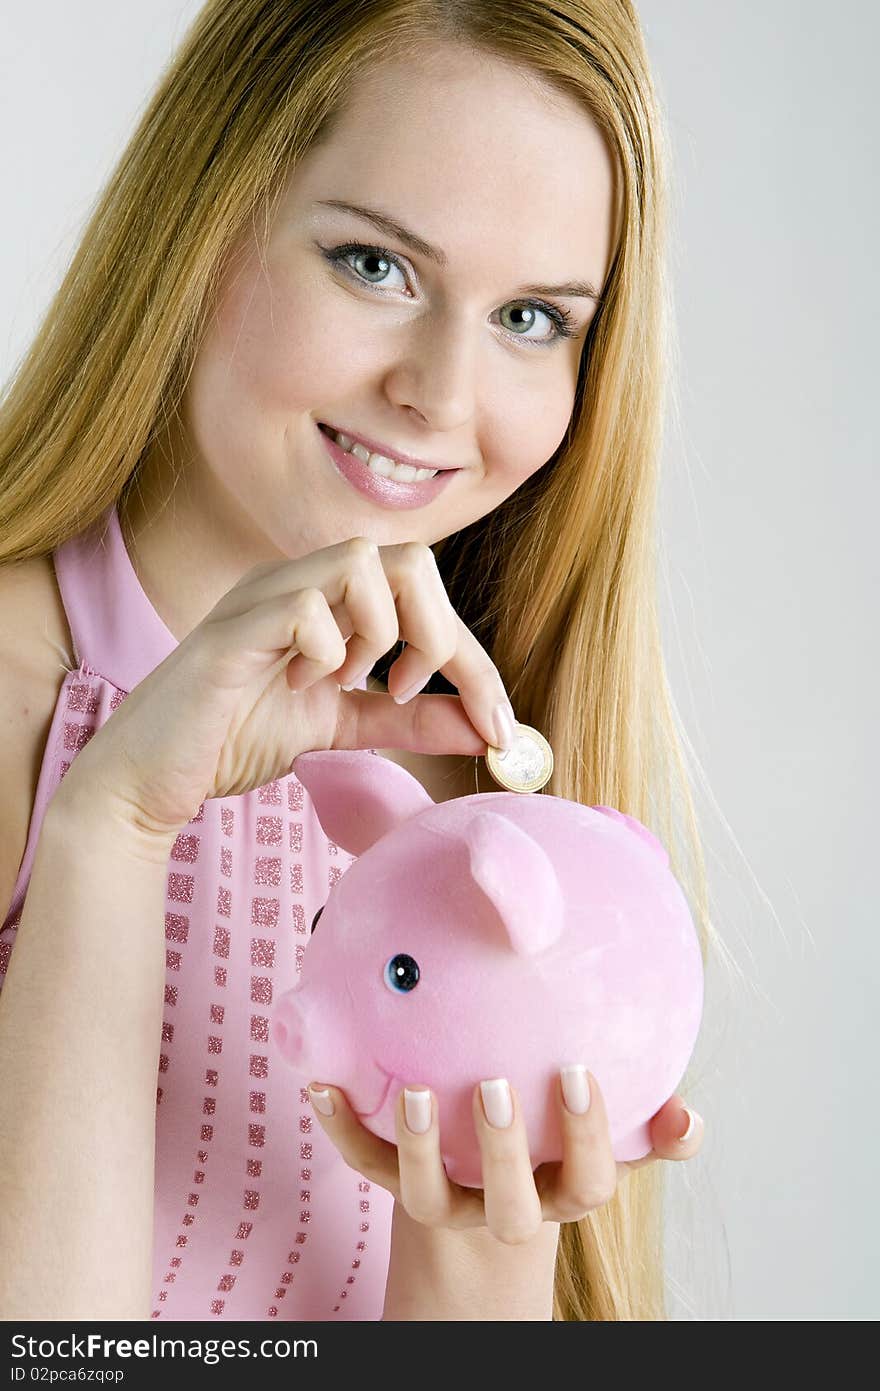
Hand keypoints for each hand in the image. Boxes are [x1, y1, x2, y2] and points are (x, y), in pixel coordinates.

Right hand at [50, 536, 514, 848]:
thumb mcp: (342, 726)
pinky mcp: (231, 632)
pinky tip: (303, 684)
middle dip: (439, 635)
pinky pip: (306, 608)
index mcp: (328, 596)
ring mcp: (262, 598)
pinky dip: (326, 650)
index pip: (427, 596)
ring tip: (351, 684)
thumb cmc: (235, 737)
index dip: (475, 661)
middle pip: (410, 558)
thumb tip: (483, 728)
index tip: (499, 727)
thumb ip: (408, 719)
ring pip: (362, 562)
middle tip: (409, 693)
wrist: (151, 778)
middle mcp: (297, 579)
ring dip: (381, 634)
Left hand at [306, 1071, 704, 1241]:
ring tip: (412, 1090)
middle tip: (494, 1085)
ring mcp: (445, 1205)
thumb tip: (691, 1117)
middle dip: (503, 1149)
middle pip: (509, 1204)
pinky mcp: (396, 1189)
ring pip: (426, 1197)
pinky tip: (321, 1082)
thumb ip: (644, 1128)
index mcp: (560, 1195)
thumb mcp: (596, 1152)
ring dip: (416, 1146)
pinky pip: (365, 1165)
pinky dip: (341, 1125)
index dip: (585, 1135)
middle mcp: (504, 1210)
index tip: (577, 1073)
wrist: (479, 1234)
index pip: (587, 1182)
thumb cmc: (552, 1164)